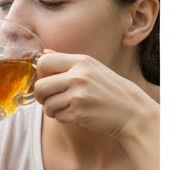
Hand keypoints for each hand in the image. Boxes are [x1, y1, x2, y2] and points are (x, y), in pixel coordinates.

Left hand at [33, 52, 154, 142]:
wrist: (130, 110)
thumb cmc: (108, 89)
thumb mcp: (91, 68)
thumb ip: (66, 62)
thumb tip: (44, 51)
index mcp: (81, 61)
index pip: (44, 61)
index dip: (40, 74)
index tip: (47, 81)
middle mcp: (79, 75)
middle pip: (40, 86)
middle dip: (41, 96)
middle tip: (50, 100)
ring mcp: (78, 94)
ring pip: (47, 104)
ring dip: (52, 110)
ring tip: (67, 107)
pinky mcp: (78, 112)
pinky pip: (57, 117)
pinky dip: (63, 118)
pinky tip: (76, 114)